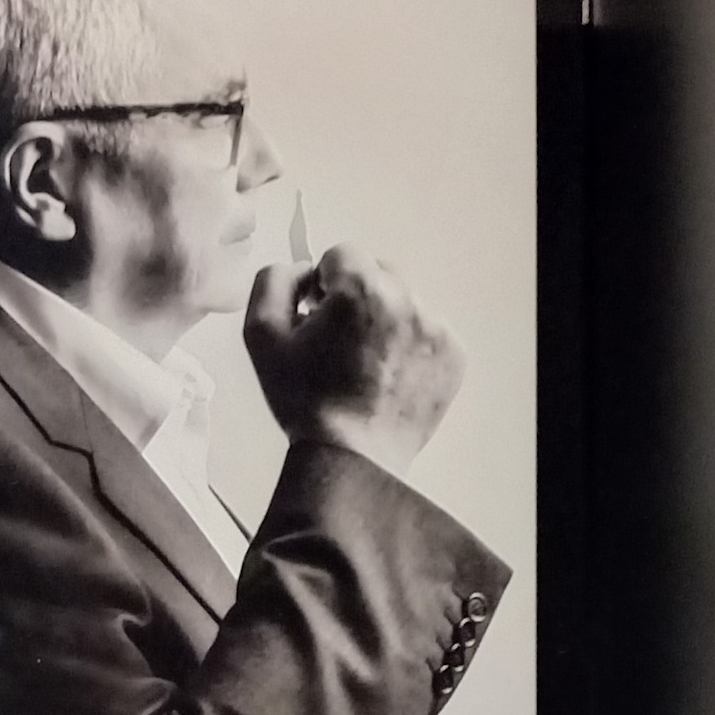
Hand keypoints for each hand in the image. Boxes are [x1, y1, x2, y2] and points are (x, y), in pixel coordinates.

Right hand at [244, 244, 464, 476]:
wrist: (351, 459)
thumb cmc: (304, 401)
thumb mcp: (261, 335)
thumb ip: (274, 281)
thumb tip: (302, 270)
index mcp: (362, 288)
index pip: (342, 255)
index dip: (323, 285)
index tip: (317, 318)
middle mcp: (407, 300)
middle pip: (379, 273)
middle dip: (358, 298)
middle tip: (340, 343)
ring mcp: (436, 329)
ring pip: (405, 303)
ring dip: (384, 321)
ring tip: (365, 365)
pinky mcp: (453, 357)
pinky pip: (427, 333)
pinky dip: (408, 347)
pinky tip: (387, 378)